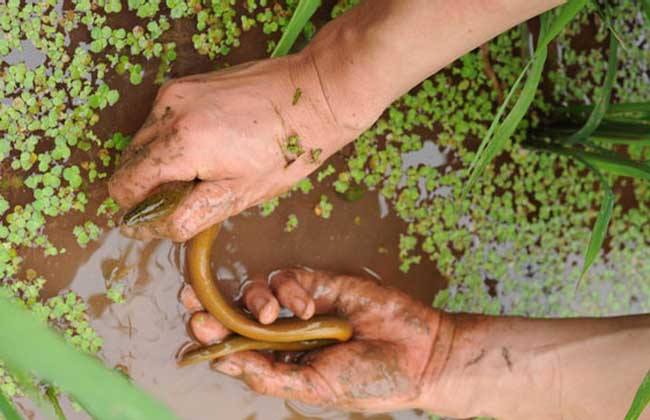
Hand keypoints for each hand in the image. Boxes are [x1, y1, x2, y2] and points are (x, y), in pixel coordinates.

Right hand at [108, 52, 363, 241]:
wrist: (313, 95)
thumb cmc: (286, 151)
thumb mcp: (239, 195)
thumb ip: (187, 215)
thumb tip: (147, 229)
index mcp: (180, 145)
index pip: (124, 186)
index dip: (137, 210)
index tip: (164, 216)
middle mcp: (167, 112)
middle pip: (128, 163)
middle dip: (150, 186)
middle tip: (192, 193)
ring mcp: (174, 92)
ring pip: (141, 141)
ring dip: (160, 163)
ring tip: (205, 168)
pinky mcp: (184, 83)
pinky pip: (159, 120)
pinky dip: (171, 140)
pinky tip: (208, 145)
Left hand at [180, 269, 443, 411]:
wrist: (418, 354)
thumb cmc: (368, 380)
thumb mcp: (315, 387)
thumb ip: (270, 374)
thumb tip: (223, 361)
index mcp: (278, 363)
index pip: (233, 347)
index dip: (209, 336)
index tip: (194, 328)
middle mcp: (283, 334)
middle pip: (234, 314)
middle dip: (210, 306)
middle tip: (191, 299)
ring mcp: (300, 306)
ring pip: (255, 292)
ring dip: (253, 299)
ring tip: (270, 315)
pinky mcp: (318, 282)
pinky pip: (287, 277)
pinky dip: (290, 289)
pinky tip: (307, 305)